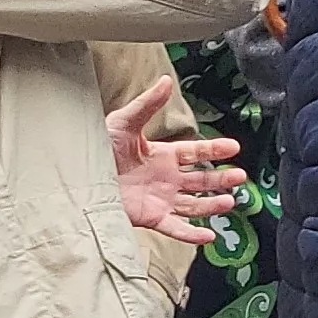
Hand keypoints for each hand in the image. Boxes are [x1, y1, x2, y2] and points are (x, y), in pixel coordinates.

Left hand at [107, 74, 246, 245]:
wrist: (77, 177)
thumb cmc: (97, 147)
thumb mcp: (124, 122)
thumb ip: (147, 104)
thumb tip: (165, 80)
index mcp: (162, 156)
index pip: (195, 153)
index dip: (215, 150)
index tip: (234, 147)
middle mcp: (165, 179)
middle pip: (201, 181)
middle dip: (221, 179)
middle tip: (240, 177)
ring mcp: (159, 199)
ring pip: (194, 205)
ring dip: (213, 205)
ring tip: (229, 202)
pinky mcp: (150, 218)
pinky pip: (175, 228)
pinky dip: (192, 235)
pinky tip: (208, 236)